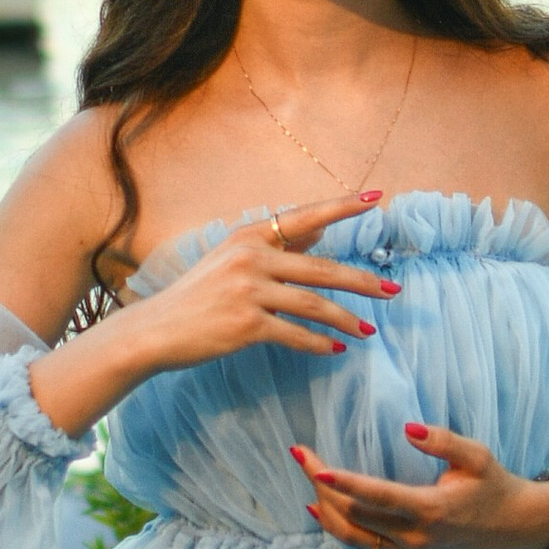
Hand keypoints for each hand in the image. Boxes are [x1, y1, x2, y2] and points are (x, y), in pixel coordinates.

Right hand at [135, 193, 400, 370]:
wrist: (155, 330)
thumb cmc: (197, 296)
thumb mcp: (231, 258)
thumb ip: (276, 245)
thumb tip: (319, 231)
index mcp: (249, 236)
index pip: (306, 217)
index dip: (343, 208)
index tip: (376, 199)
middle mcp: (251, 258)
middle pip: (321, 268)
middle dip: (362, 281)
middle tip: (393, 291)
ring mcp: (248, 291)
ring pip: (314, 305)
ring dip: (347, 320)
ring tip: (370, 330)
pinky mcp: (246, 325)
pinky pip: (295, 334)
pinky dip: (318, 343)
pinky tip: (335, 349)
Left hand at [294, 422, 548, 548]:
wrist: (516, 528)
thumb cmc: (497, 487)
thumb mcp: (478, 457)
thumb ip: (444, 441)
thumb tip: (409, 428)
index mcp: (430, 509)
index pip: (376, 496)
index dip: (343, 482)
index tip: (315, 466)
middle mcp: (414, 535)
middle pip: (354, 514)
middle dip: (323, 486)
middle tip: (301, 455)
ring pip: (353, 535)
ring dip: (325, 508)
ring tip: (307, 478)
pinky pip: (363, 544)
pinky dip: (338, 528)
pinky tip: (319, 509)